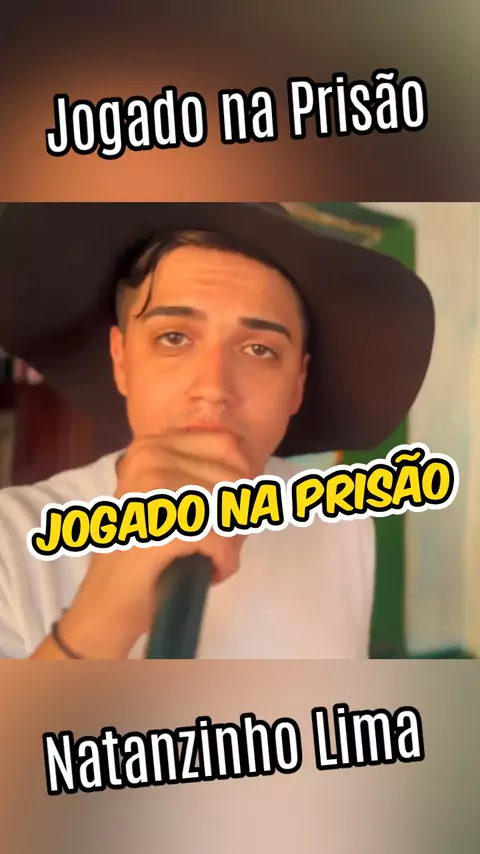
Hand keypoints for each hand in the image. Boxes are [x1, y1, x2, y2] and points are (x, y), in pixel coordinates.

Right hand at [58, 430, 251, 658]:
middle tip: (215, 541)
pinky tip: (210, 571)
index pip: (226, 445)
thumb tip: (250, 469)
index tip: (223, 511)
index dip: (238, 482)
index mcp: (149, 446)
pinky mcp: (166, 528)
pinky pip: (222, 538)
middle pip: (234, 477)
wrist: (105, 602)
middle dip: (237, 514)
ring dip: (232, 539)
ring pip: (232, 506)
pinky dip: (225, 561)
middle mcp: (149, 459)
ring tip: (211, 555)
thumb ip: (200, 472)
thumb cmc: (140, 551)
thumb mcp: (165, 496)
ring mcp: (155, 490)